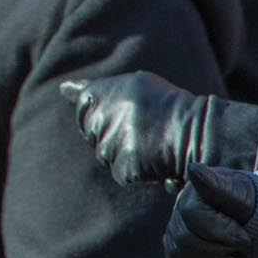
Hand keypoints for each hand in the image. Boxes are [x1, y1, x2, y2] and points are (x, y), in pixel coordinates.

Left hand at [63, 73, 207, 185]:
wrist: (195, 130)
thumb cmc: (164, 104)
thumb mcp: (129, 85)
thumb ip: (91, 90)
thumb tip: (62, 89)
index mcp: (96, 95)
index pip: (83, 106)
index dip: (102, 109)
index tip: (123, 108)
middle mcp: (99, 120)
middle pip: (92, 133)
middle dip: (112, 132)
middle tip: (141, 126)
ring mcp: (109, 145)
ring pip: (106, 154)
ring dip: (124, 151)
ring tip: (150, 141)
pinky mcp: (122, 168)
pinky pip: (122, 172)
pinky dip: (136, 168)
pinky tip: (153, 158)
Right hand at [164, 164, 257, 257]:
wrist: (248, 221)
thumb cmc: (245, 204)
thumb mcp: (240, 193)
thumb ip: (218, 185)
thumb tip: (194, 168)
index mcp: (191, 196)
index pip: (195, 217)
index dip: (223, 231)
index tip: (244, 235)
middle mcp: (176, 215)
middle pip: (188, 244)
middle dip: (225, 249)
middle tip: (244, 245)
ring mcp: (172, 237)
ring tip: (235, 254)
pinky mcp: (174, 257)